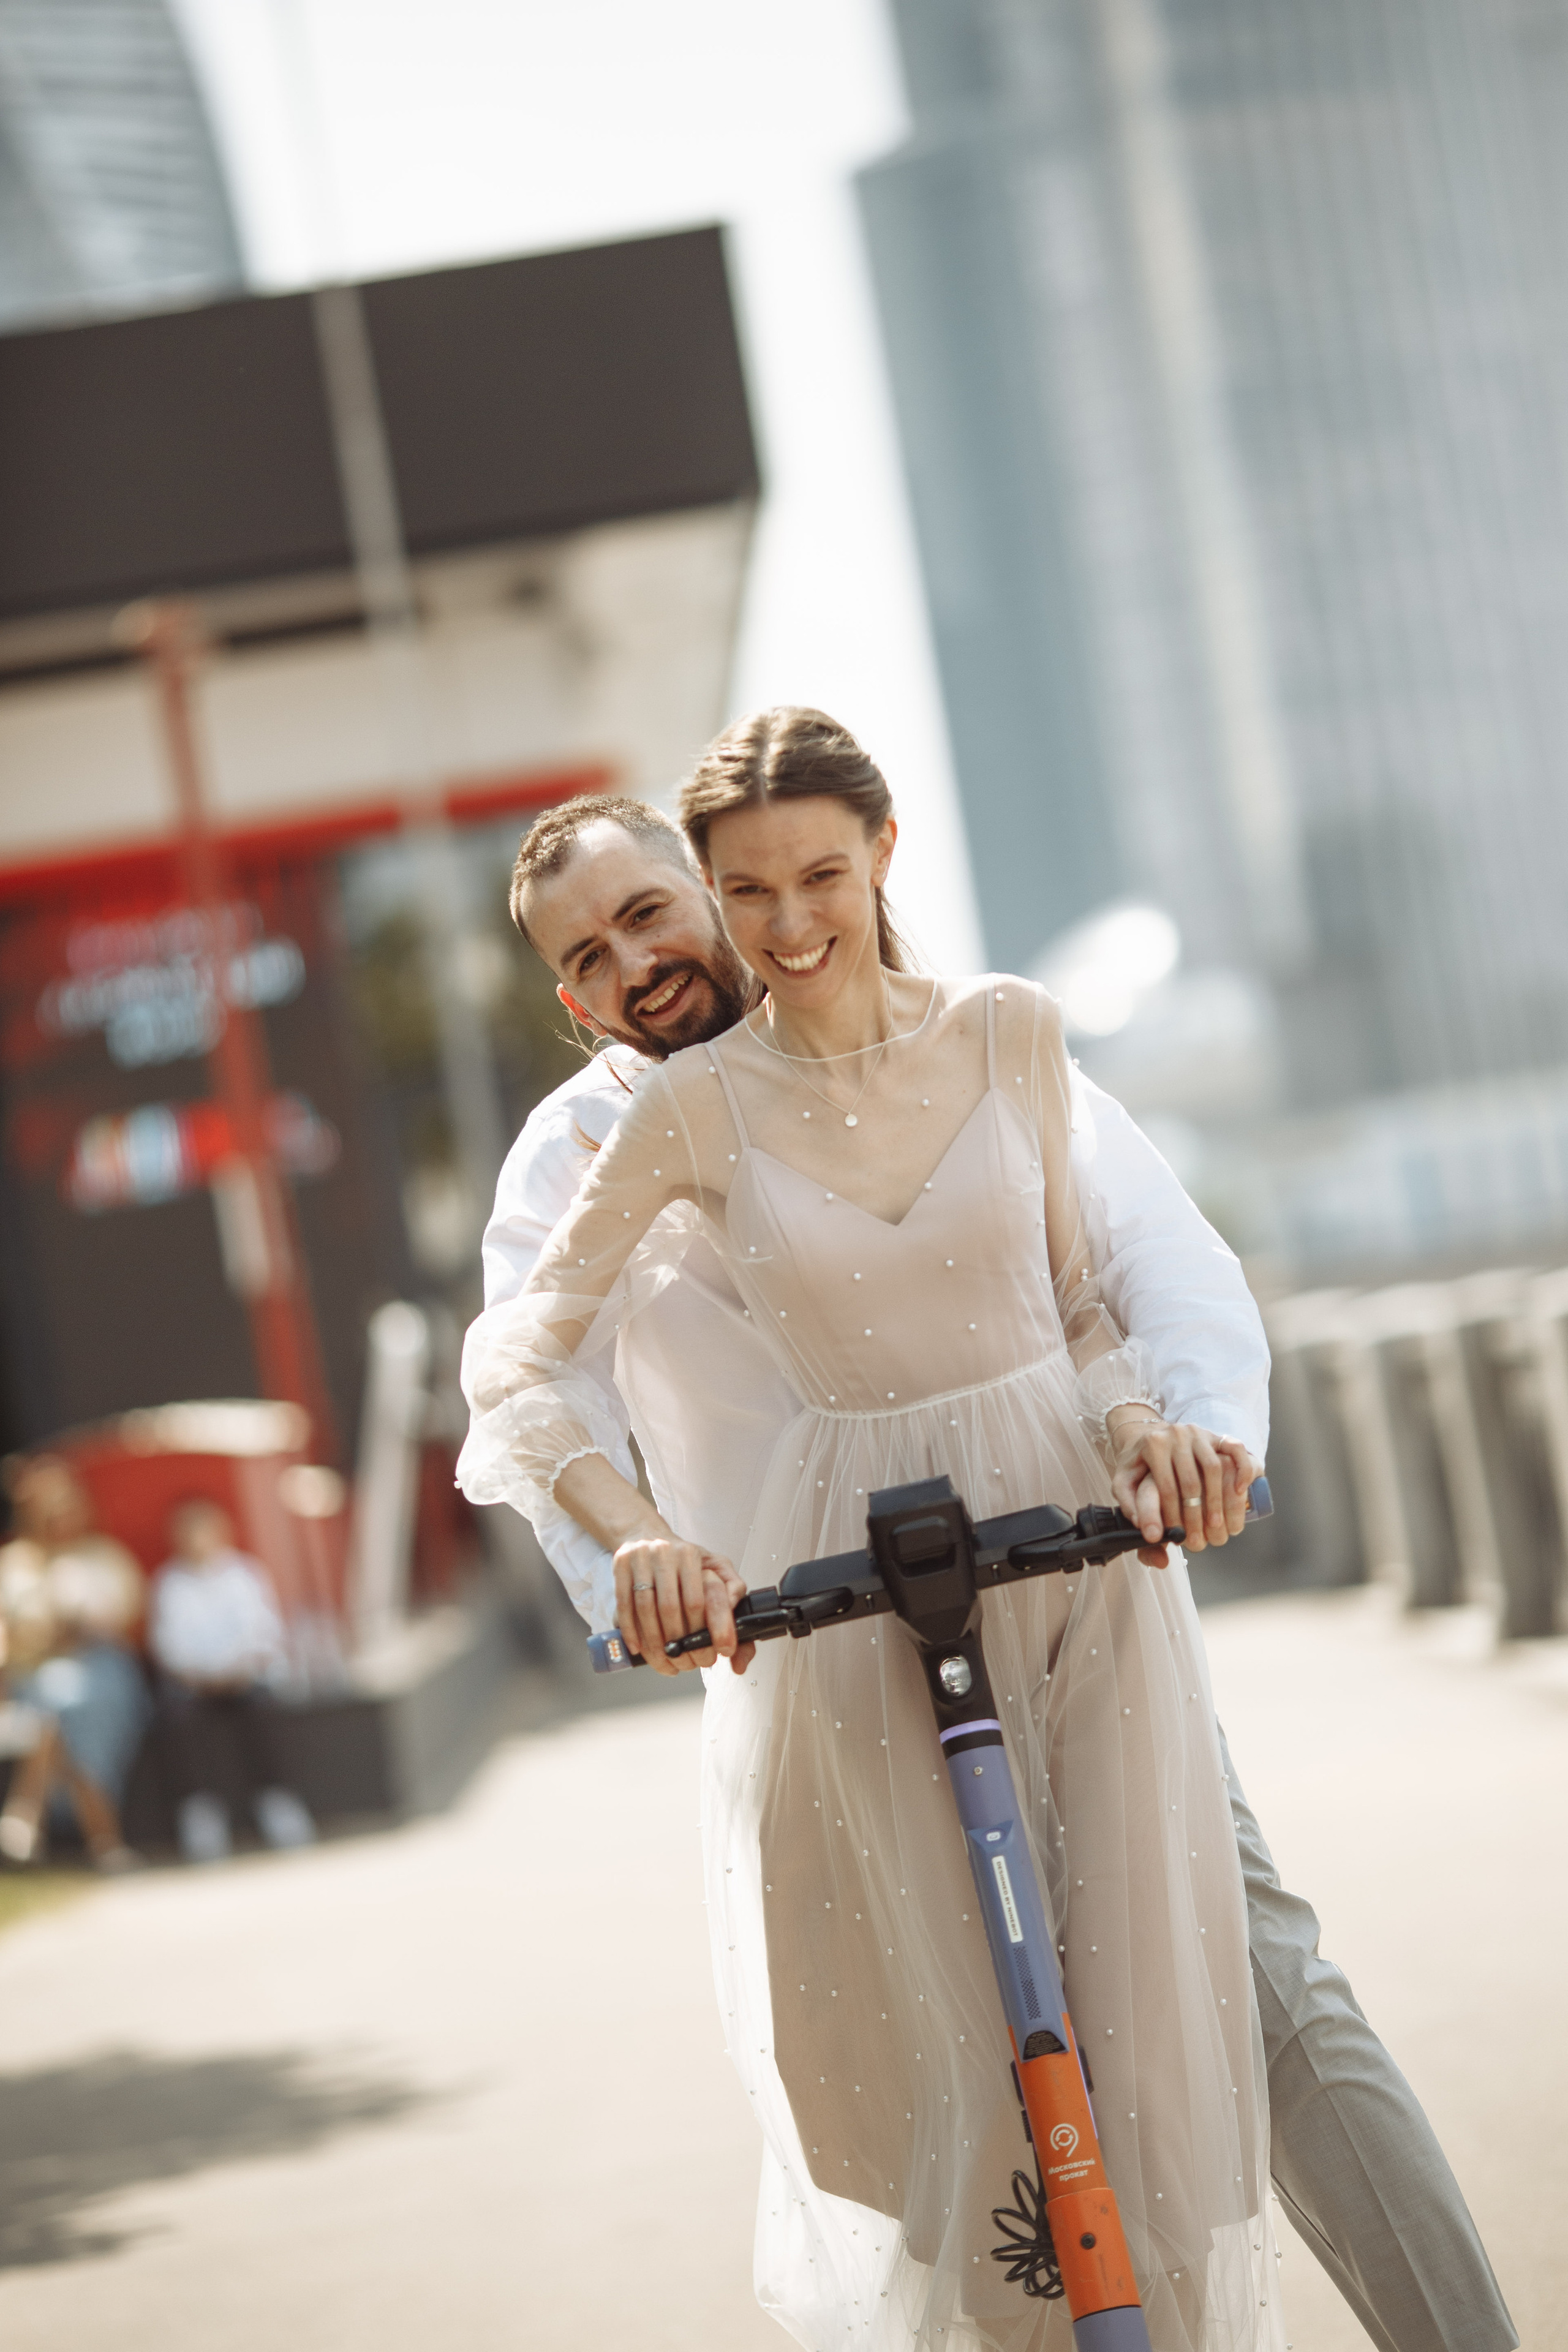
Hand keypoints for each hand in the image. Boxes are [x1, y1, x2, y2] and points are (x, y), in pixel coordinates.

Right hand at [614, 1537, 753, 1677]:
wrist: (645, 1534)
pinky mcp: (620, 1566)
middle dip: (679, 1643)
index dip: (707, 1630)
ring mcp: (640, 1559)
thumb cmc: (681, 1557)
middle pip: (669, 1608)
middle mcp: (664, 1553)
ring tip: (665, 1661)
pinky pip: (624, 1605)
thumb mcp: (714, 1564)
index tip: (715, 1652)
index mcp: (690, 1555)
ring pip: (645, 1610)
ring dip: (654, 1643)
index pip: (698, 1600)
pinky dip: (630, 1631)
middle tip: (688, 1663)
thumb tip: (735, 1606)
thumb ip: (733, 1585)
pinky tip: (638, 1648)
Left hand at [1106, 1414, 1258, 1565]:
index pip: (1166, 1486)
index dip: (1171, 1515)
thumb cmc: (1139, 1464)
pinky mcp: (1216, 1435)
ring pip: (1214, 1468)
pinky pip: (1236, 1449)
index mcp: (1153, 1444)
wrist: (1152, 1436)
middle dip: (1195, 1514)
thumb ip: (1127, 1503)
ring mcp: (1199, 1433)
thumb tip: (1146, 1529)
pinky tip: (1239, 1491)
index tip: (1174, 1537)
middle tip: (1198, 1540)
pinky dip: (1242, 1469)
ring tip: (1216, 1526)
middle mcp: (1177, 1435)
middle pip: (1191, 1480)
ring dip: (1217, 1500)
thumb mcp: (1124, 1480)